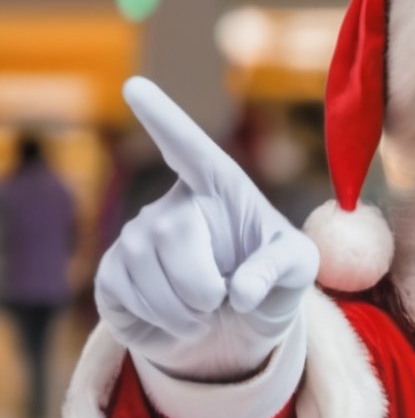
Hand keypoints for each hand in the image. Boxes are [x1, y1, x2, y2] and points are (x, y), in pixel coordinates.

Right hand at [95, 78, 318, 381]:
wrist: (238, 331)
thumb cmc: (272, 283)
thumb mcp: (298, 272)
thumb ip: (279, 270)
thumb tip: (240, 289)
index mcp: (220, 187)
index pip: (190, 147)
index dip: (163, 118)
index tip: (135, 85)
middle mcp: (174, 203)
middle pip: (173, 232)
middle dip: (202, 283)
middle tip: (221, 301)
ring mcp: (136, 236)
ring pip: (143, 267)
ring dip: (184, 308)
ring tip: (205, 312)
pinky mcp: (112, 273)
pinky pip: (123, 293)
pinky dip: (160, 321)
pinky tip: (179, 322)